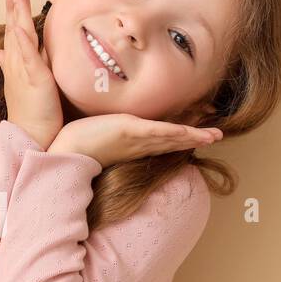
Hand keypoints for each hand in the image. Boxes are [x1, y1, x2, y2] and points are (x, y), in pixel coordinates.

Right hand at [0, 0, 62, 150]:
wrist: (30, 136)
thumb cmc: (30, 114)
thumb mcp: (21, 83)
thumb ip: (13, 64)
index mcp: (17, 64)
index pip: (14, 33)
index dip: (14, 12)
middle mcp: (17, 64)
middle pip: (15, 29)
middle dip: (15, 6)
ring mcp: (24, 71)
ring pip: (19, 37)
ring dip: (17, 15)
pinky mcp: (35, 80)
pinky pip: (28, 58)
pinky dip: (24, 42)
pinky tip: (21, 28)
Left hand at [48, 113, 221, 168]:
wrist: (64, 153)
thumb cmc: (76, 145)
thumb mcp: (97, 136)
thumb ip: (108, 132)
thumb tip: (107, 127)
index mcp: (132, 146)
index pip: (161, 141)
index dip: (181, 139)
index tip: (199, 136)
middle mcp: (138, 145)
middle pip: (172, 141)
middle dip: (196, 139)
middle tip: (217, 136)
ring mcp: (135, 140)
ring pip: (170, 137)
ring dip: (193, 136)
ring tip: (214, 136)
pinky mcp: (128, 133)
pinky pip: (157, 132)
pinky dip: (174, 133)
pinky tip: (189, 133)